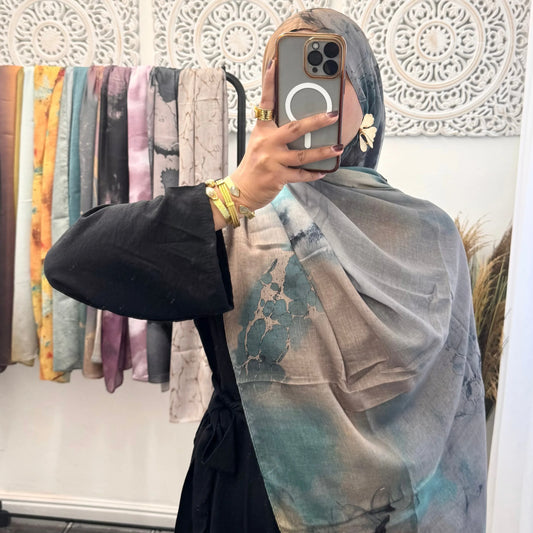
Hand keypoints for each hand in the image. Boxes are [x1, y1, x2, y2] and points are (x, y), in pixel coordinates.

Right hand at [229, 59, 342, 212]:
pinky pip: (300, 174)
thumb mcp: (261, 143)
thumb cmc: (255, 165)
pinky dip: (313, 173)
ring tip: (338, 146)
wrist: (241, 190)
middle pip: (294, 128)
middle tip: (334, 115)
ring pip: (302, 154)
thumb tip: (304, 125)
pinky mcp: (277, 177)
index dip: (270, 82)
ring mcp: (271, 160)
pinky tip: (324, 170)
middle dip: (316, 121)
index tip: (275, 63)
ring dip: (323, 151)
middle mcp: (266, 143)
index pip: (265, 102)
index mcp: (262, 131)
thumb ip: (277, 132)